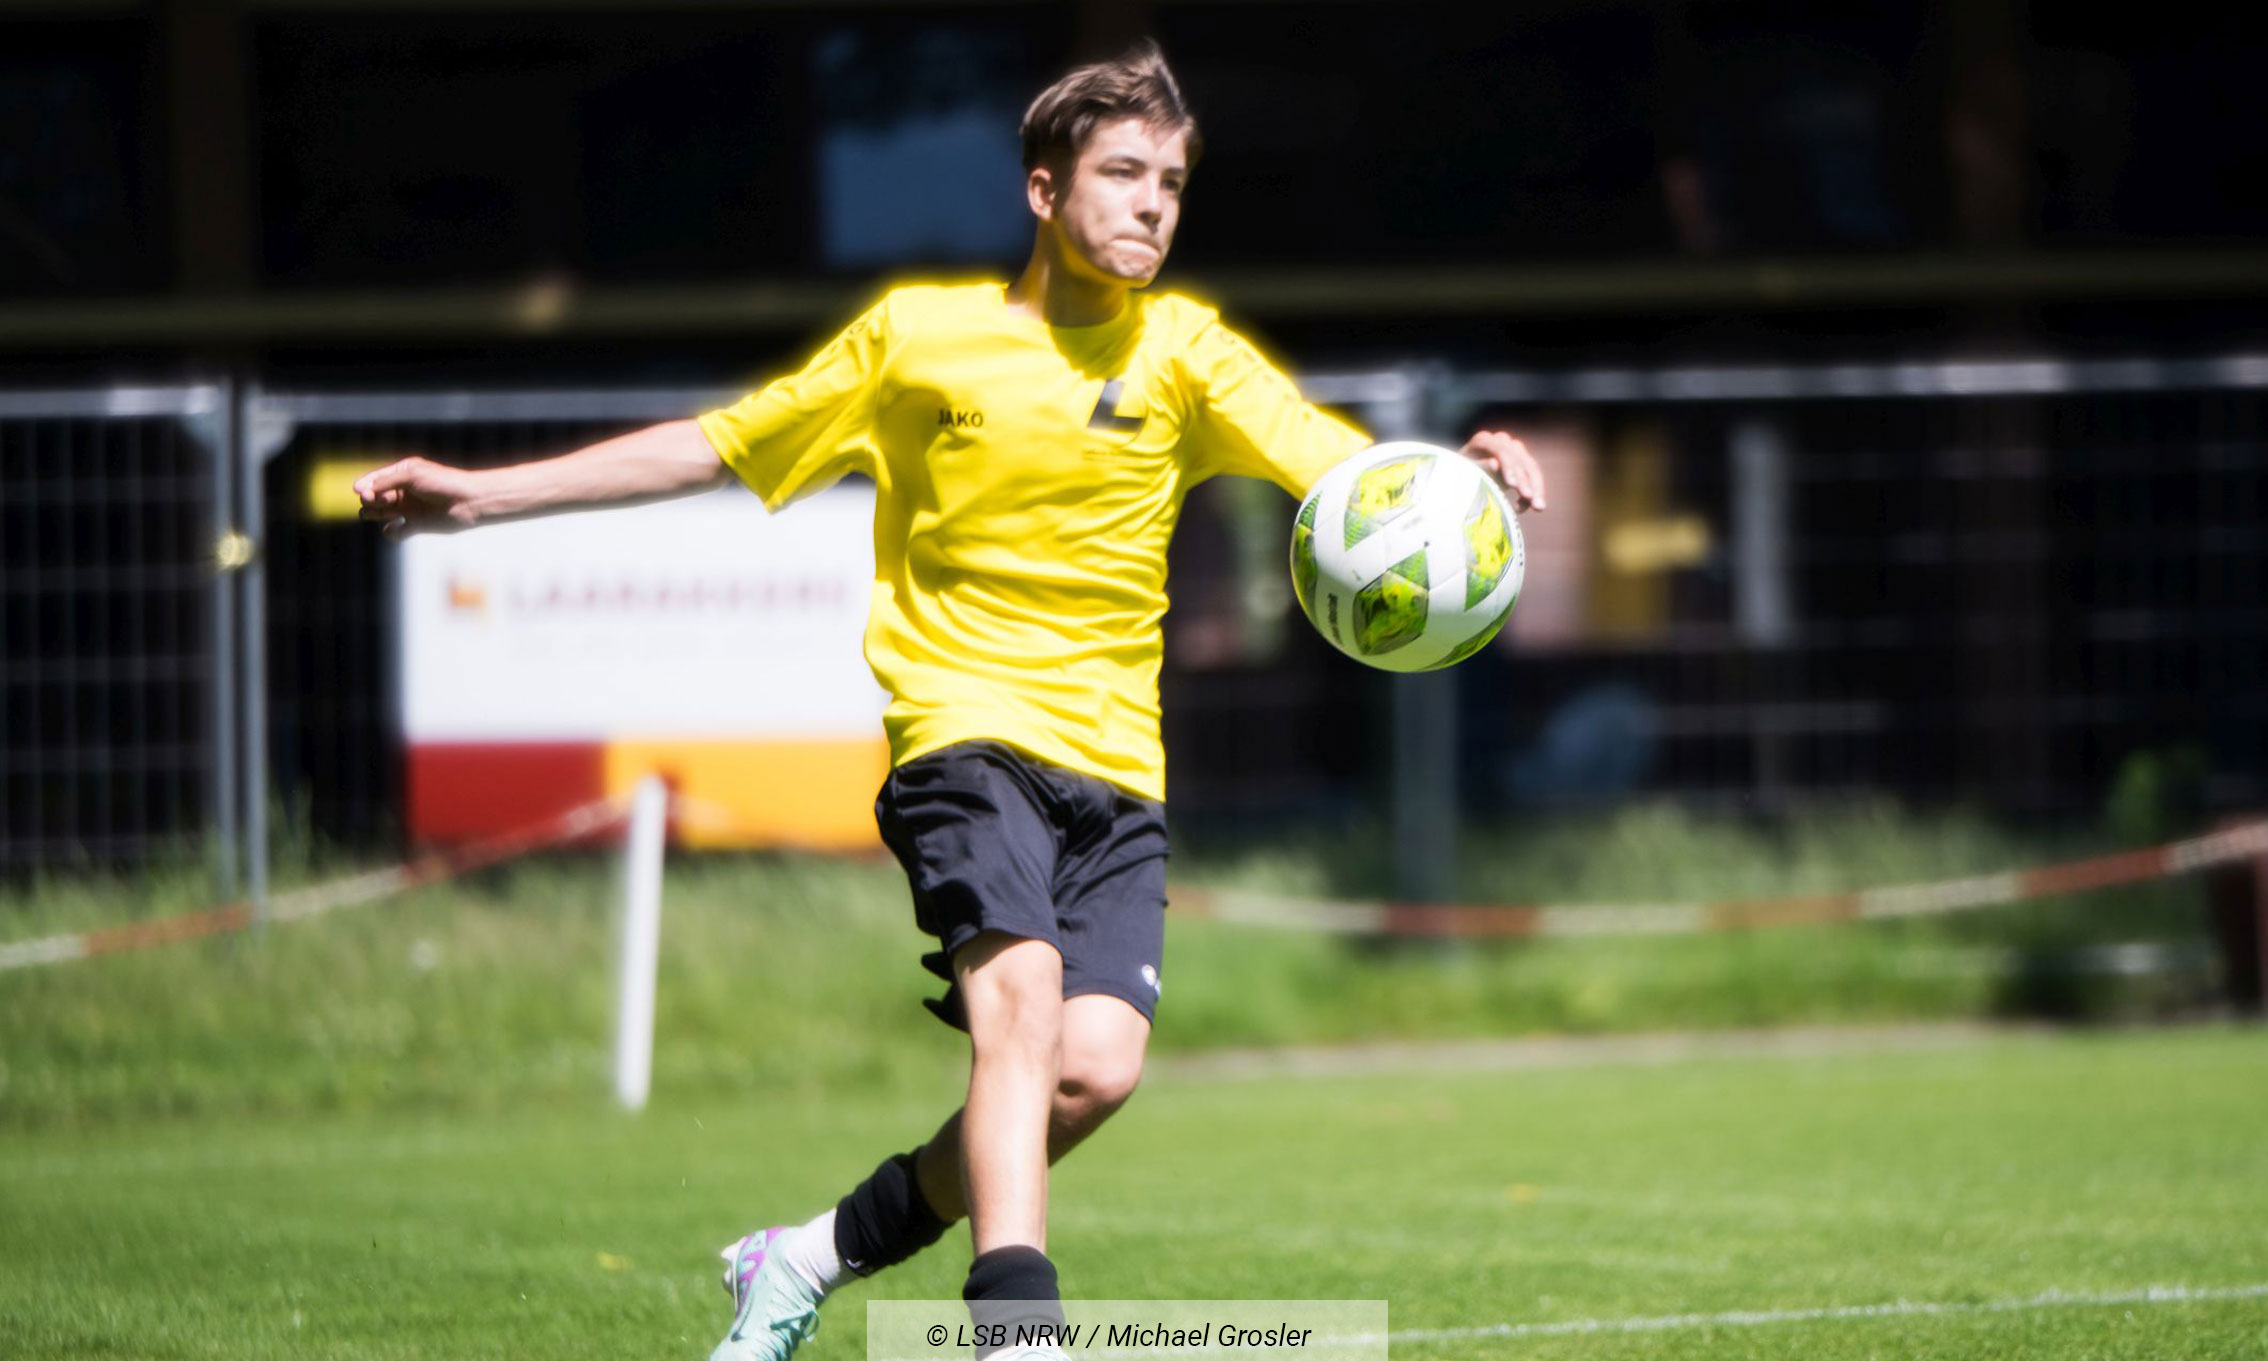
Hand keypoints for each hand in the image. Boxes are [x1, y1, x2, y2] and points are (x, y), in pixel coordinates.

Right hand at [353, 457, 482, 539]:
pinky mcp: (415, 526)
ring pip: (378, 514)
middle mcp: (402, 491)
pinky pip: (393, 532)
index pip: (374, 480)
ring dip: (373, 514)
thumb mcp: (412, 475)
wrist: (468, 502)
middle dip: (368, 500)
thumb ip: (386, 482)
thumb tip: (361, 490)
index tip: (360, 490)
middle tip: (374, 501)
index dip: (364, 485)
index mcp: (402, 474)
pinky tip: (399, 526)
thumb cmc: (443, 482)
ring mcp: (407, 509)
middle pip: (372, 497)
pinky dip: (392, 532)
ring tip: (382, 513)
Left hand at [1460, 430, 1545, 512]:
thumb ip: (1478, 467)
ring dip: (1536, 488)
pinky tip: (1519, 508)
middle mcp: (1501, 440)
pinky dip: (1532, 492)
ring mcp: (1513, 449)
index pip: (1501, 451)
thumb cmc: (1457, 475)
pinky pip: (1533, 475)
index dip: (1508, 467)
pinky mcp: (1521, 462)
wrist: (1459, 478)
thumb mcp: (1463, 473)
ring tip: (1538, 507)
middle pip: (1519, 459)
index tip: (1512, 485)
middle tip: (1531, 500)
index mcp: (1483, 440)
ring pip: (1531, 467)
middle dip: (1526, 482)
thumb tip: (1495, 463)